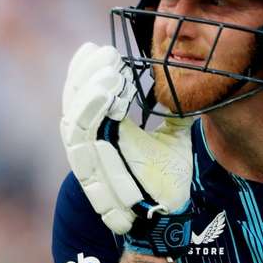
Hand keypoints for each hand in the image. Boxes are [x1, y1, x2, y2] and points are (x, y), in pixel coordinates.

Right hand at [60, 43, 193, 256]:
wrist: (169, 215)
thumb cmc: (167, 182)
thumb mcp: (174, 140)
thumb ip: (175, 115)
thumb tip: (189, 92)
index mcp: (104, 132)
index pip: (85, 94)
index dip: (86, 70)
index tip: (97, 47)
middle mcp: (90, 142)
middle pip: (73, 99)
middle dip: (85, 71)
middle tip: (105, 50)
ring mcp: (88, 156)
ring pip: (73, 114)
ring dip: (88, 87)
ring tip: (110, 67)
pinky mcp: (91, 169)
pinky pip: (82, 134)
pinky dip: (91, 108)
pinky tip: (109, 89)